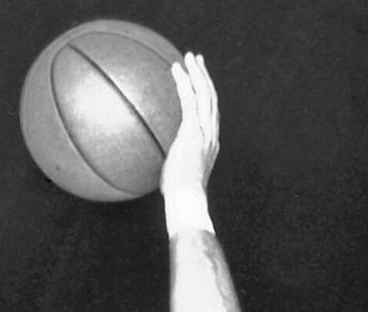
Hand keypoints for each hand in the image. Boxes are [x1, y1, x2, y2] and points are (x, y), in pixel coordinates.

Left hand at [162, 52, 219, 197]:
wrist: (186, 199)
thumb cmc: (178, 195)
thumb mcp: (175, 175)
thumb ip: (171, 163)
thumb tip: (155, 165)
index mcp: (209, 143)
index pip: (210, 113)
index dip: (206, 94)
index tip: (200, 82)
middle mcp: (211, 133)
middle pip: (211, 97)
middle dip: (204, 76)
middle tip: (196, 60)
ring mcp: (204, 131)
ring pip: (205, 94)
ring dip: (197, 73)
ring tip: (189, 57)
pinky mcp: (193, 131)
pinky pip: (190, 101)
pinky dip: (184, 83)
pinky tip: (176, 70)